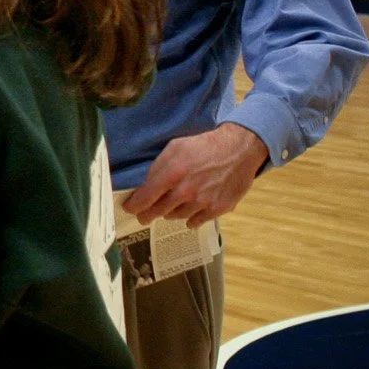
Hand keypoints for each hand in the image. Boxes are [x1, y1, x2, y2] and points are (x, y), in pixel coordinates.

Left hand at [123, 122, 267, 228]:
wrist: (239, 149)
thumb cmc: (204, 146)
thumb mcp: (175, 148)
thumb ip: (158, 168)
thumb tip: (144, 187)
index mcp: (172, 174)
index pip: (144, 199)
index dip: (134, 206)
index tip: (129, 208)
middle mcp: (186, 192)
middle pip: (158, 211)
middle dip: (148, 214)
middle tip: (144, 215)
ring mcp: (203, 202)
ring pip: (176, 216)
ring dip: (171, 212)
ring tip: (172, 205)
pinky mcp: (218, 209)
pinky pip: (196, 221)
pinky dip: (190, 218)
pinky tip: (189, 211)